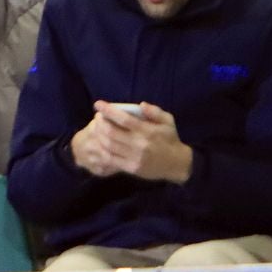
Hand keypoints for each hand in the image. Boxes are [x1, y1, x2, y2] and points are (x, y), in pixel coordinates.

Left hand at [71, 101, 193, 183]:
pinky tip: (100, 145)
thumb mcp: (168, 121)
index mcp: (147, 130)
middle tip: (97, 117)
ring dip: (99, 137)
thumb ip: (155, 111)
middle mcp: (139, 144)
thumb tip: (141, 104)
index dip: (109, 111)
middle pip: (112, 133)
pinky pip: (111, 160)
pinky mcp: (130, 168)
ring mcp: (133, 157)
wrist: (176, 163)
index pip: (124, 119)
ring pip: (109, 147)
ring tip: (96, 129)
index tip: (98, 104)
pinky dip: (102, 151)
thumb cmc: (170, 139)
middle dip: (100, 123)